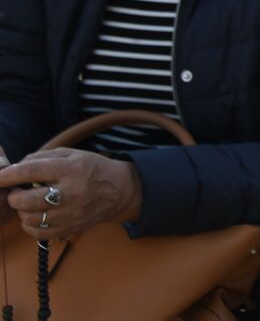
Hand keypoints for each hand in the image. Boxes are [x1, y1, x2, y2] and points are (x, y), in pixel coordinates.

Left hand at [0, 148, 142, 240]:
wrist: (120, 191)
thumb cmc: (93, 169)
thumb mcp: (73, 154)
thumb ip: (43, 157)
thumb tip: (16, 166)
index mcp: (71, 169)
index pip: (31, 171)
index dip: (9, 175)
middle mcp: (70, 192)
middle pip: (26, 200)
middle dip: (14, 196)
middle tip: (17, 192)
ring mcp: (69, 214)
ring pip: (29, 218)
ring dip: (22, 210)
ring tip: (28, 203)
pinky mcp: (69, 228)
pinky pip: (37, 233)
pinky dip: (29, 225)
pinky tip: (35, 215)